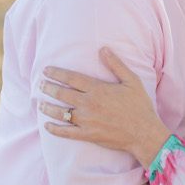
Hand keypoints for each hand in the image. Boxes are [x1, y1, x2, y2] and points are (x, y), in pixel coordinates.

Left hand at [38, 50, 169, 167]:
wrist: (144, 133)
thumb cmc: (140, 106)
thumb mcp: (132, 81)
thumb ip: (116, 64)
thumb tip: (103, 49)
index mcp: (98, 89)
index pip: (71, 78)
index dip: (56, 73)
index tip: (46, 71)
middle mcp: (89, 103)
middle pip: (62, 94)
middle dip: (48, 88)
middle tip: (40, 85)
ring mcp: (87, 120)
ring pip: (61, 113)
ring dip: (48, 107)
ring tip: (40, 104)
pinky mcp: (88, 134)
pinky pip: (67, 132)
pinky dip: (55, 129)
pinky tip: (47, 126)